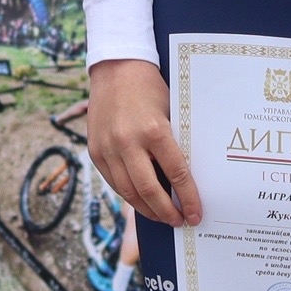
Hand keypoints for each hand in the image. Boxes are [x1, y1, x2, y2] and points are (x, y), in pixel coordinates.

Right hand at [86, 57, 199, 227]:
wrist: (116, 69)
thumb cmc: (150, 89)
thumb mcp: (170, 113)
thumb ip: (174, 144)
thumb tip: (186, 179)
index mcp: (154, 130)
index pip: (176, 174)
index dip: (187, 198)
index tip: (195, 214)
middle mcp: (128, 141)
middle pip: (149, 190)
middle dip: (166, 211)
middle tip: (179, 221)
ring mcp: (108, 147)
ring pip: (128, 191)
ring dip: (146, 209)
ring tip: (161, 217)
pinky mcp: (95, 150)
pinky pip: (113, 181)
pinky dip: (128, 194)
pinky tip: (141, 200)